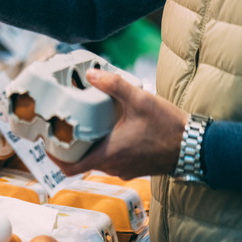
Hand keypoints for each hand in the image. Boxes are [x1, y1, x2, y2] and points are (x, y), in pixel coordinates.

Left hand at [49, 68, 188, 179]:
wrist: (197, 147)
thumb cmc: (169, 128)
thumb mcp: (140, 100)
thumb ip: (114, 86)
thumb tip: (91, 74)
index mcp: (107, 155)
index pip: (69, 167)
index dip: (52, 156)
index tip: (44, 142)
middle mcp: (112, 166)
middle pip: (79, 161)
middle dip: (67, 145)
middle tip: (59, 125)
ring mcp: (123, 168)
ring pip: (95, 159)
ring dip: (86, 144)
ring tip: (79, 123)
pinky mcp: (133, 166)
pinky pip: (110, 158)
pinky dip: (102, 146)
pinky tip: (105, 128)